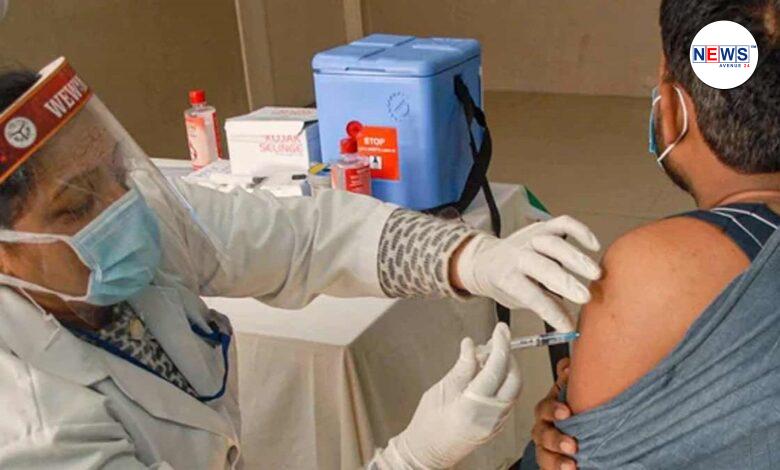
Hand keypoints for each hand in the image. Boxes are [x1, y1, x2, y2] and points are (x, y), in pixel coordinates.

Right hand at [377, 324, 521, 468]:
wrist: (428, 452)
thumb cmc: (428, 422)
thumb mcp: (441, 390)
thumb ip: (461, 368)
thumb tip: (472, 344)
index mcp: (472, 406)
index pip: (495, 369)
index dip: (500, 346)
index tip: (500, 329)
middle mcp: (490, 416)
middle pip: (513, 378)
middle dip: (509, 355)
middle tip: (497, 339)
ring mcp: (496, 424)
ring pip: (514, 388)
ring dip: (507, 367)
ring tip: (489, 355)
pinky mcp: (498, 426)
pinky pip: (509, 398)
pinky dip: (504, 381)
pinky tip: (489, 372)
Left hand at [454, 215, 600, 330]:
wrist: (485, 259)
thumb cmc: (504, 282)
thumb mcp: (517, 299)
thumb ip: (544, 307)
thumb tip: (569, 325)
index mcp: (506, 277)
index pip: (530, 295)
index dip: (550, 311)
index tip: (567, 325)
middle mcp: (517, 256)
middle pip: (542, 267)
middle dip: (565, 282)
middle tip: (585, 297)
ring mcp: (529, 239)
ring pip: (553, 243)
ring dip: (576, 258)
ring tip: (595, 274)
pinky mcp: (541, 227)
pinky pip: (562, 223)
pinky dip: (580, 231)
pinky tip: (594, 246)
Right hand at [532, 359, 577, 469]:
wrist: (576, 435)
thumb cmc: (572, 411)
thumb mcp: (571, 392)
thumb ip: (569, 379)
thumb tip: (568, 364)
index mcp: (549, 409)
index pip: (545, 408)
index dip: (553, 409)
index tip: (566, 412)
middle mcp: (544, 429)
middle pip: (543, 433)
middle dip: (556, 439)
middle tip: (571, 444)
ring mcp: (546, 448)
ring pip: (544, 454)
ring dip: (556, 460)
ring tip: (571, 464)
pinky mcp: (550, 463)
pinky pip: (548, 468)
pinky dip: (557, 469)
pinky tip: (571, 469)